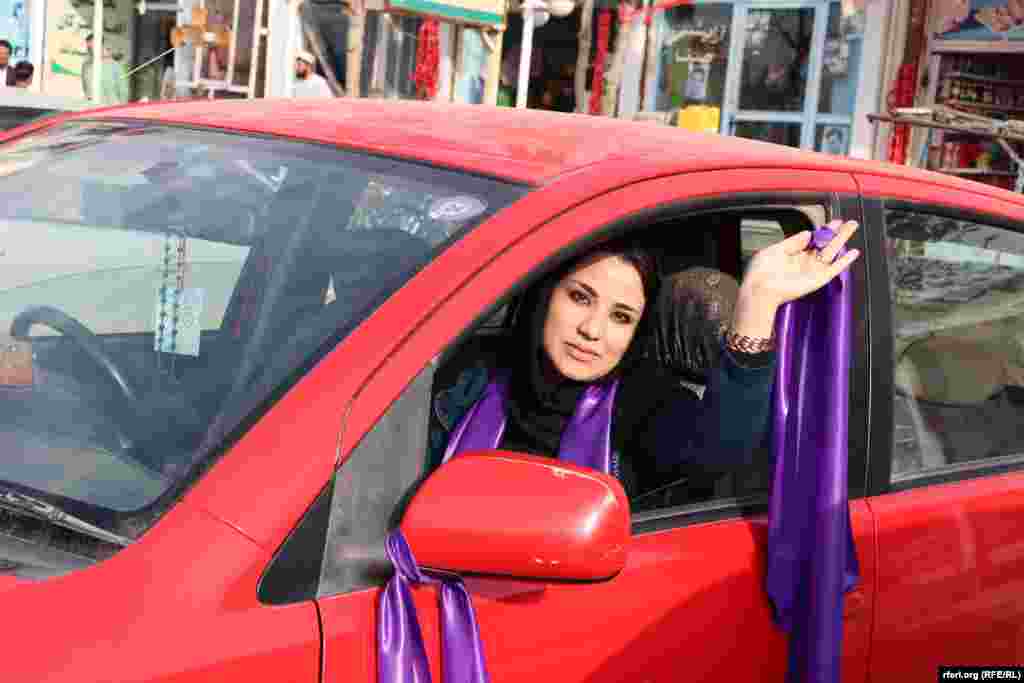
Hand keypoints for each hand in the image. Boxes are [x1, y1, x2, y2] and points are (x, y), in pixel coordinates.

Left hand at [741, 219, 860, 309]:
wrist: (762, 289)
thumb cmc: (762, 272)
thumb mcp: (776, 250)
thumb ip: (793, 241)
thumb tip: (808, 232)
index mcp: (794, 253)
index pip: (814, 239)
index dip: (824, 230)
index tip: (834, 221)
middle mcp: (805, 261)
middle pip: (826, 243)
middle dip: (837, 232)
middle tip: (849, 222)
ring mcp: (813, 269)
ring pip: (832, 251)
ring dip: (843, 239)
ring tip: (853, 226)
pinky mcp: (818, 279)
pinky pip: (835, 268)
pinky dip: (845, 261)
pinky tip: (854, 252)